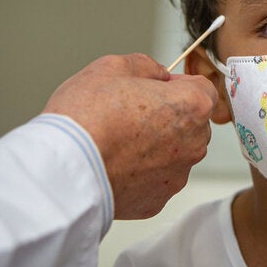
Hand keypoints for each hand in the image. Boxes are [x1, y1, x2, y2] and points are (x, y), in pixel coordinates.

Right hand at [42, 53, 216, 218]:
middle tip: (130, 114)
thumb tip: (159, 74)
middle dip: (168, 116)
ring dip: (156, 146)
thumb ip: (147, 66)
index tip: (157, 87)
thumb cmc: (86, 117)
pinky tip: (114, 164)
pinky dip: (140, 173)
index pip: (203, 89)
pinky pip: (155, 180)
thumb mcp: (113, 67)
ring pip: (175, 154)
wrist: (64, 169)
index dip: (179, 85)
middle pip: (191, 124)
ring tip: (117, 141)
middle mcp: (194, 143)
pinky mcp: (157, 200)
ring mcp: (177, 175)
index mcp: (192, 106)